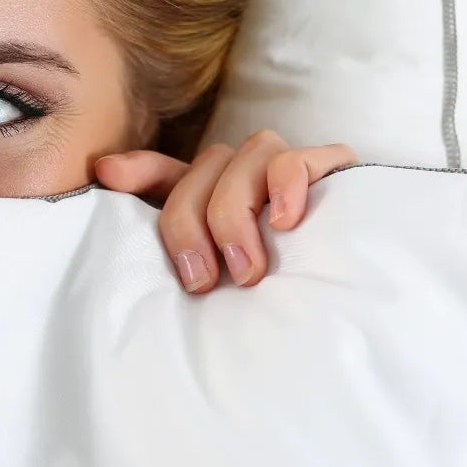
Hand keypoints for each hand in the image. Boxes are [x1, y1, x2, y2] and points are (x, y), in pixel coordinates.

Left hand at [94, 130, 357, 293]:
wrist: (358, 309)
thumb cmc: (277, 303)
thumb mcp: (216, 284)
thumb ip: (174, 258)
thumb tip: (116, 214)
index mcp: (212, 199)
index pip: (165, 170)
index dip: (136, 169)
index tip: (107, 176)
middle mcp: (246, 177)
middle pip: (201, 169)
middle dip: (189, 224)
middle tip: (202, 283)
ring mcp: (288, 170)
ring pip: (245, 157)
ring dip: (234, 214)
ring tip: (248, 271)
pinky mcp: (331, 170)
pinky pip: (296, 159)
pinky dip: (286, 187)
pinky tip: (286, 223)